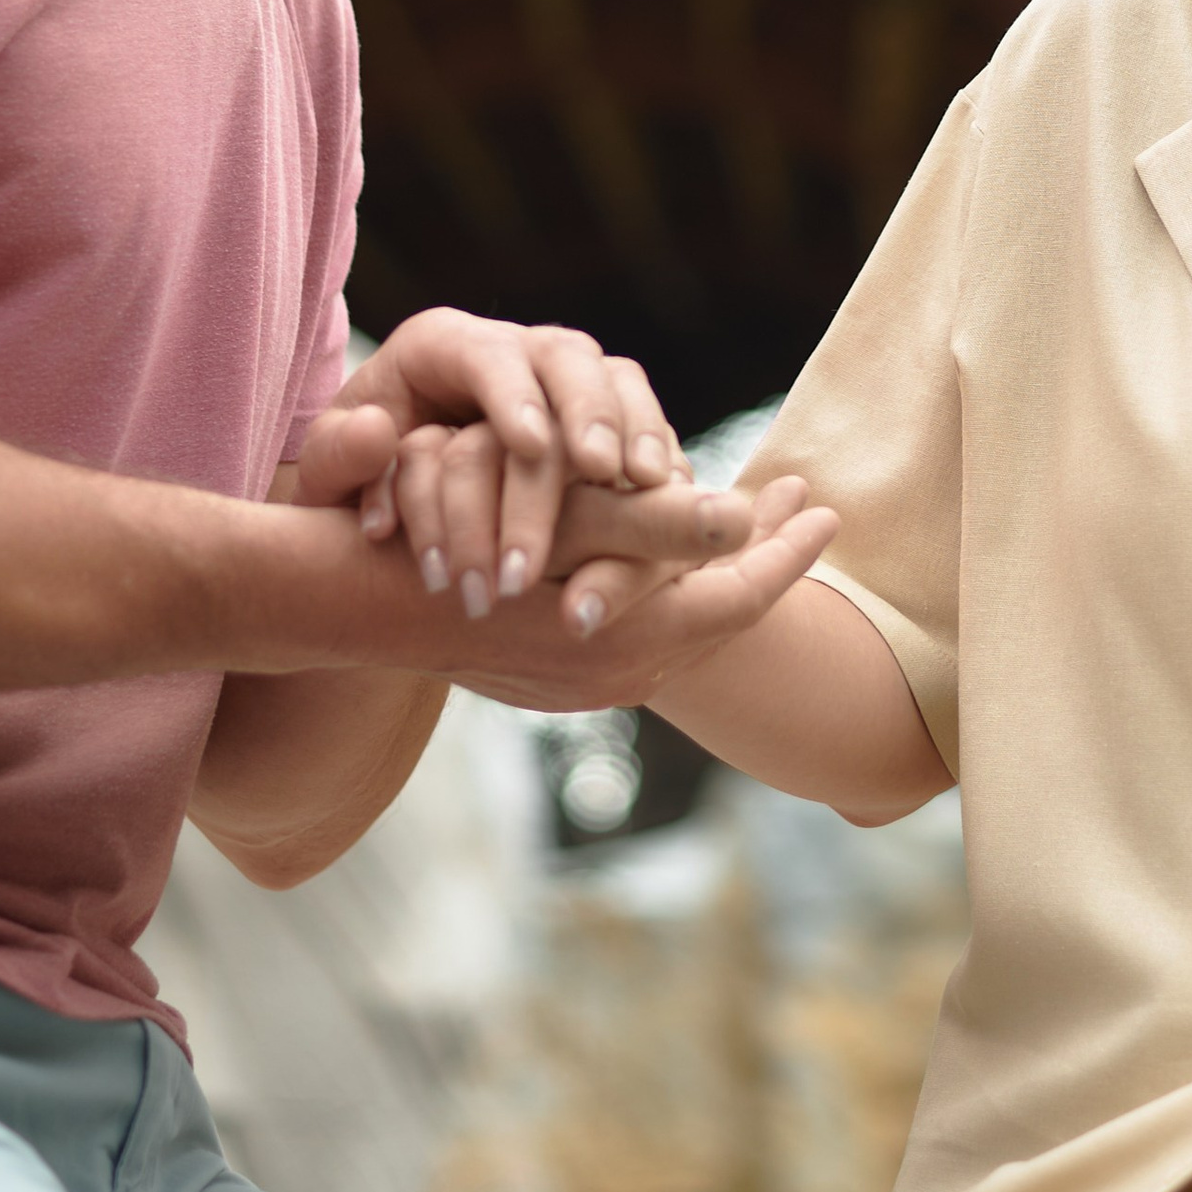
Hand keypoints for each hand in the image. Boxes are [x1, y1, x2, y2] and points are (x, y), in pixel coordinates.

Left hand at [306, 313, 682, 611]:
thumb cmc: (356, 480)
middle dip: (588, 412)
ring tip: (644, 484)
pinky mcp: (599, 423)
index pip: (484, 353)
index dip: (512, 395)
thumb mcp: (327, 475)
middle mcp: (511, 353)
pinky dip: (657, 455)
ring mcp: (561, 384)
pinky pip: (644, 422)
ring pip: (617, 380)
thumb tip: (372, 432)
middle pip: (565, 358)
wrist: (393, 497)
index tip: (532, 448)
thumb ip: (337, 456)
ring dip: (635, 430)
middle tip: (600, 472)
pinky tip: (664, 495)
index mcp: (440, 347)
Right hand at [447, 473, 840, 708]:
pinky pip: (638, 637)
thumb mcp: (568, 520)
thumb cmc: (465, 542)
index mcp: (634, 638)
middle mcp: (620, 674)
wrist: (363, 605)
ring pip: (679, 629)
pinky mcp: (556, 685)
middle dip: (764, 556)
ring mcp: (587, 688)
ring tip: (747, 521)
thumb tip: (746, 517)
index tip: (828, 505)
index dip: (790, 549)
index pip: (743, 596)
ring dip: (715, 574)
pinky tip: (667, 557)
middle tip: (800, 503)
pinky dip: (666, 593)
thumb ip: (659, 523)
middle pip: (720, 616)